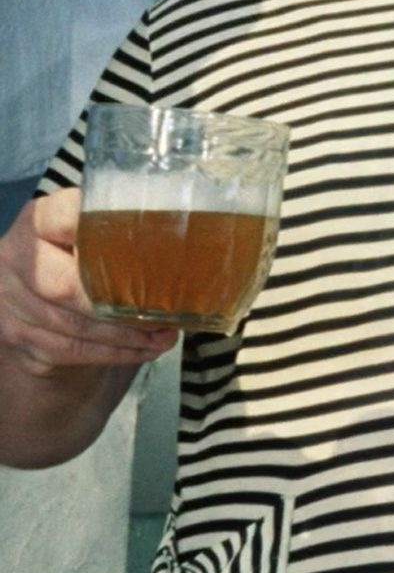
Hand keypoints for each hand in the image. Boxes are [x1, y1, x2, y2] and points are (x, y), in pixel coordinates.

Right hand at [0, 189, 175, 377]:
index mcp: (38, 221)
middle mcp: (14, 257)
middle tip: (164, 313)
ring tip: (164, 336)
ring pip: (70, 325)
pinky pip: (69, 351)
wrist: (41, 298)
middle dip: (118, 305)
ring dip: (124, 336)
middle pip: (64, 286)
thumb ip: (121, 232)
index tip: (147, 246)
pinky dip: (112, 353)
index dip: (101, 232)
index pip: (63, 219)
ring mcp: (9, 300)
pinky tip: (143, 350)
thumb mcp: (94, 234)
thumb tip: (194, 241)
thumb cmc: (85, 258)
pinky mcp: (18, 336)